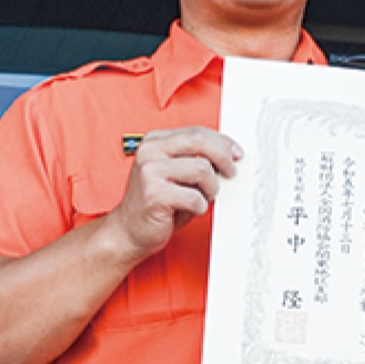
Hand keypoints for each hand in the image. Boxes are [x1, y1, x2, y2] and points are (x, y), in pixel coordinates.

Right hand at [104, 126, 242, 263]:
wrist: (128, 231)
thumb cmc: (157, 204)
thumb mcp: (176, 173)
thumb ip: (195, 158)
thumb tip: (229, 154)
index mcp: (155, 141)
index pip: (197, 132)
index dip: (222, 142)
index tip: (236, 153)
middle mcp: (150, 152)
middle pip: (200, 141)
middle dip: (223, 157)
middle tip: (231, 172)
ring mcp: (149, 171)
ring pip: (202, 169)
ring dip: (211, 188)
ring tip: (203, 197)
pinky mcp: (154, 194)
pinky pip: (195, 196)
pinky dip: (200, 206)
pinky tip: (191, 209)